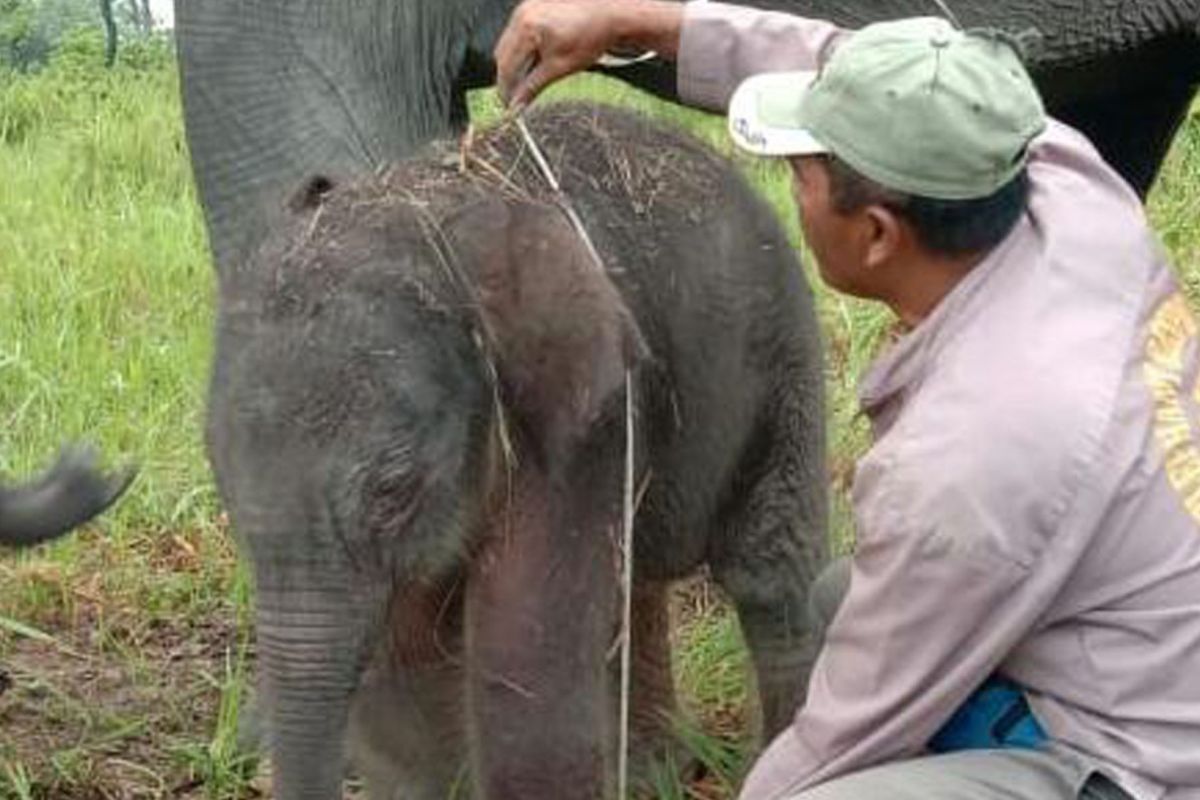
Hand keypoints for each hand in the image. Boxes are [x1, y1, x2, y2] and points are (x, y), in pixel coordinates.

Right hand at [494, 0, 682, 109]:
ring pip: (507, 46)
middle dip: (507, 79)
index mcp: (527, 28)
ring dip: (513, 66)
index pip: (506, 66)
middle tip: (514, 100)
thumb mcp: (559, 68)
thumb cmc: (590, 37)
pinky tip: (532, 65)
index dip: (506, 90)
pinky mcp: (531, 9)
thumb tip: (517, 106)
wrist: (608, 15)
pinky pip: (517, 36)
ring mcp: (525, 10)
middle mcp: (521, 15)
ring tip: (524, 84)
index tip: (510, 108)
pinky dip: (521, 52)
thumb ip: (533, 87)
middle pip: (502, 55)